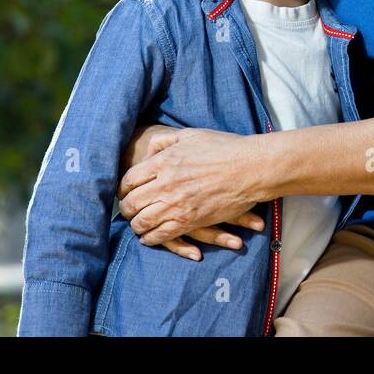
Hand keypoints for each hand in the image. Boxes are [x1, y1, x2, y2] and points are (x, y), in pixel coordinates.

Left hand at [118, 126, 269, 247]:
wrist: (251, 168)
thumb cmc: (224, 148)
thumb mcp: (191, 135)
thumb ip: (165, 141)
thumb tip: (149, 153)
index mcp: (163, 161)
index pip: (128, 180)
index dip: (123, 189)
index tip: (125, 193)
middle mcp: (165, 184)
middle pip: (131, 203)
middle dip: (126, 209)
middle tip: (128, 211)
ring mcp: (176, 204)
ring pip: (142, 222)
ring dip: (137, 225)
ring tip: (137, 225)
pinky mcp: (189, 221)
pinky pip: (161, 235)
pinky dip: (150, 239)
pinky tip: (149, 237)